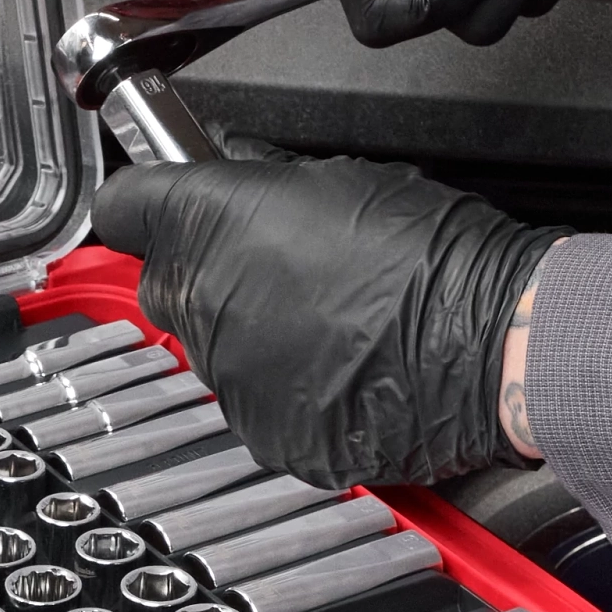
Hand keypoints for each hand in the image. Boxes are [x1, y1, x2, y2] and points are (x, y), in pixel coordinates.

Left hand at [90, 155, 557, 488]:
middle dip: (205, 275)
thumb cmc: (431, 253)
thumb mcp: (341, 181)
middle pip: (166, 284)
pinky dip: (286, 389)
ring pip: (212, 349)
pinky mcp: (262, 433)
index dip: (142, 205)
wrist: (487, 338)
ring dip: (250, 335)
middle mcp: (203, 300)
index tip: (155, 208)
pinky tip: (340, 367)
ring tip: (328, 321)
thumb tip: (239, 177)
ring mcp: (228, 375)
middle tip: (271, 267)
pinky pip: (254, 403)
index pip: (124, 208)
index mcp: (211, 224)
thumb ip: (265, 183)